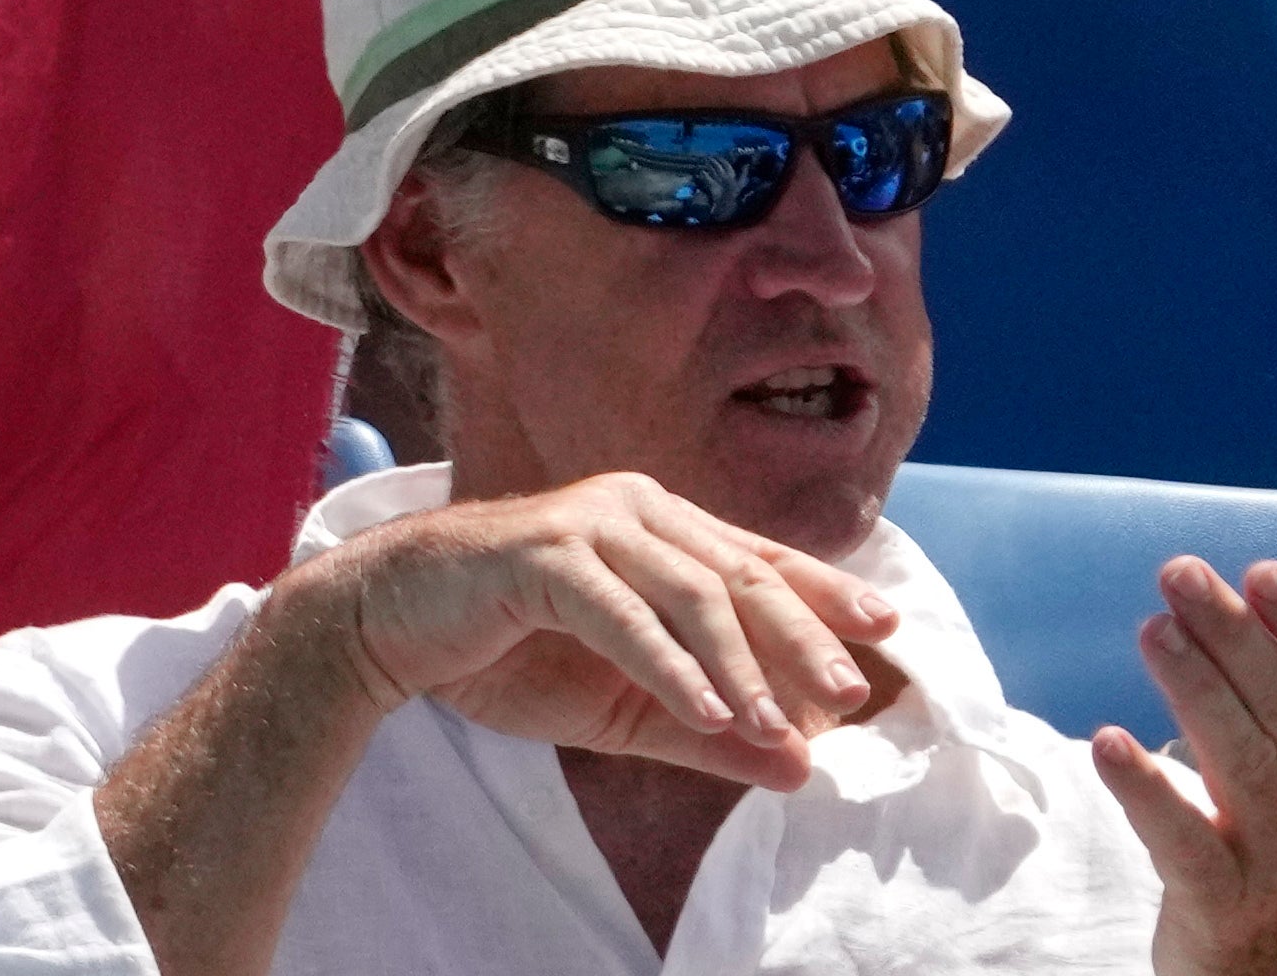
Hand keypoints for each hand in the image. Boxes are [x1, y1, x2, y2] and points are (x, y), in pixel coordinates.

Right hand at [297, 471, 903, 785]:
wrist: (389, 625)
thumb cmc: (508, 652)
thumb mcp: (625, 706)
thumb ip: (709, 731)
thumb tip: (803, 770)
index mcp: (657, 525)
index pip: (759, 559)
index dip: (825, 593)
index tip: (888, 629)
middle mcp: (631, 506)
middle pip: (741, 571)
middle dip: (803, 635)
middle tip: (851, 692)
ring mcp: (584, 524)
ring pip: (690, 590)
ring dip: (739, 665)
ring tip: (772, 725)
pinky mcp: (538, 555)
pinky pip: (622, 613)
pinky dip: (670, 665)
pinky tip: (707, 709)